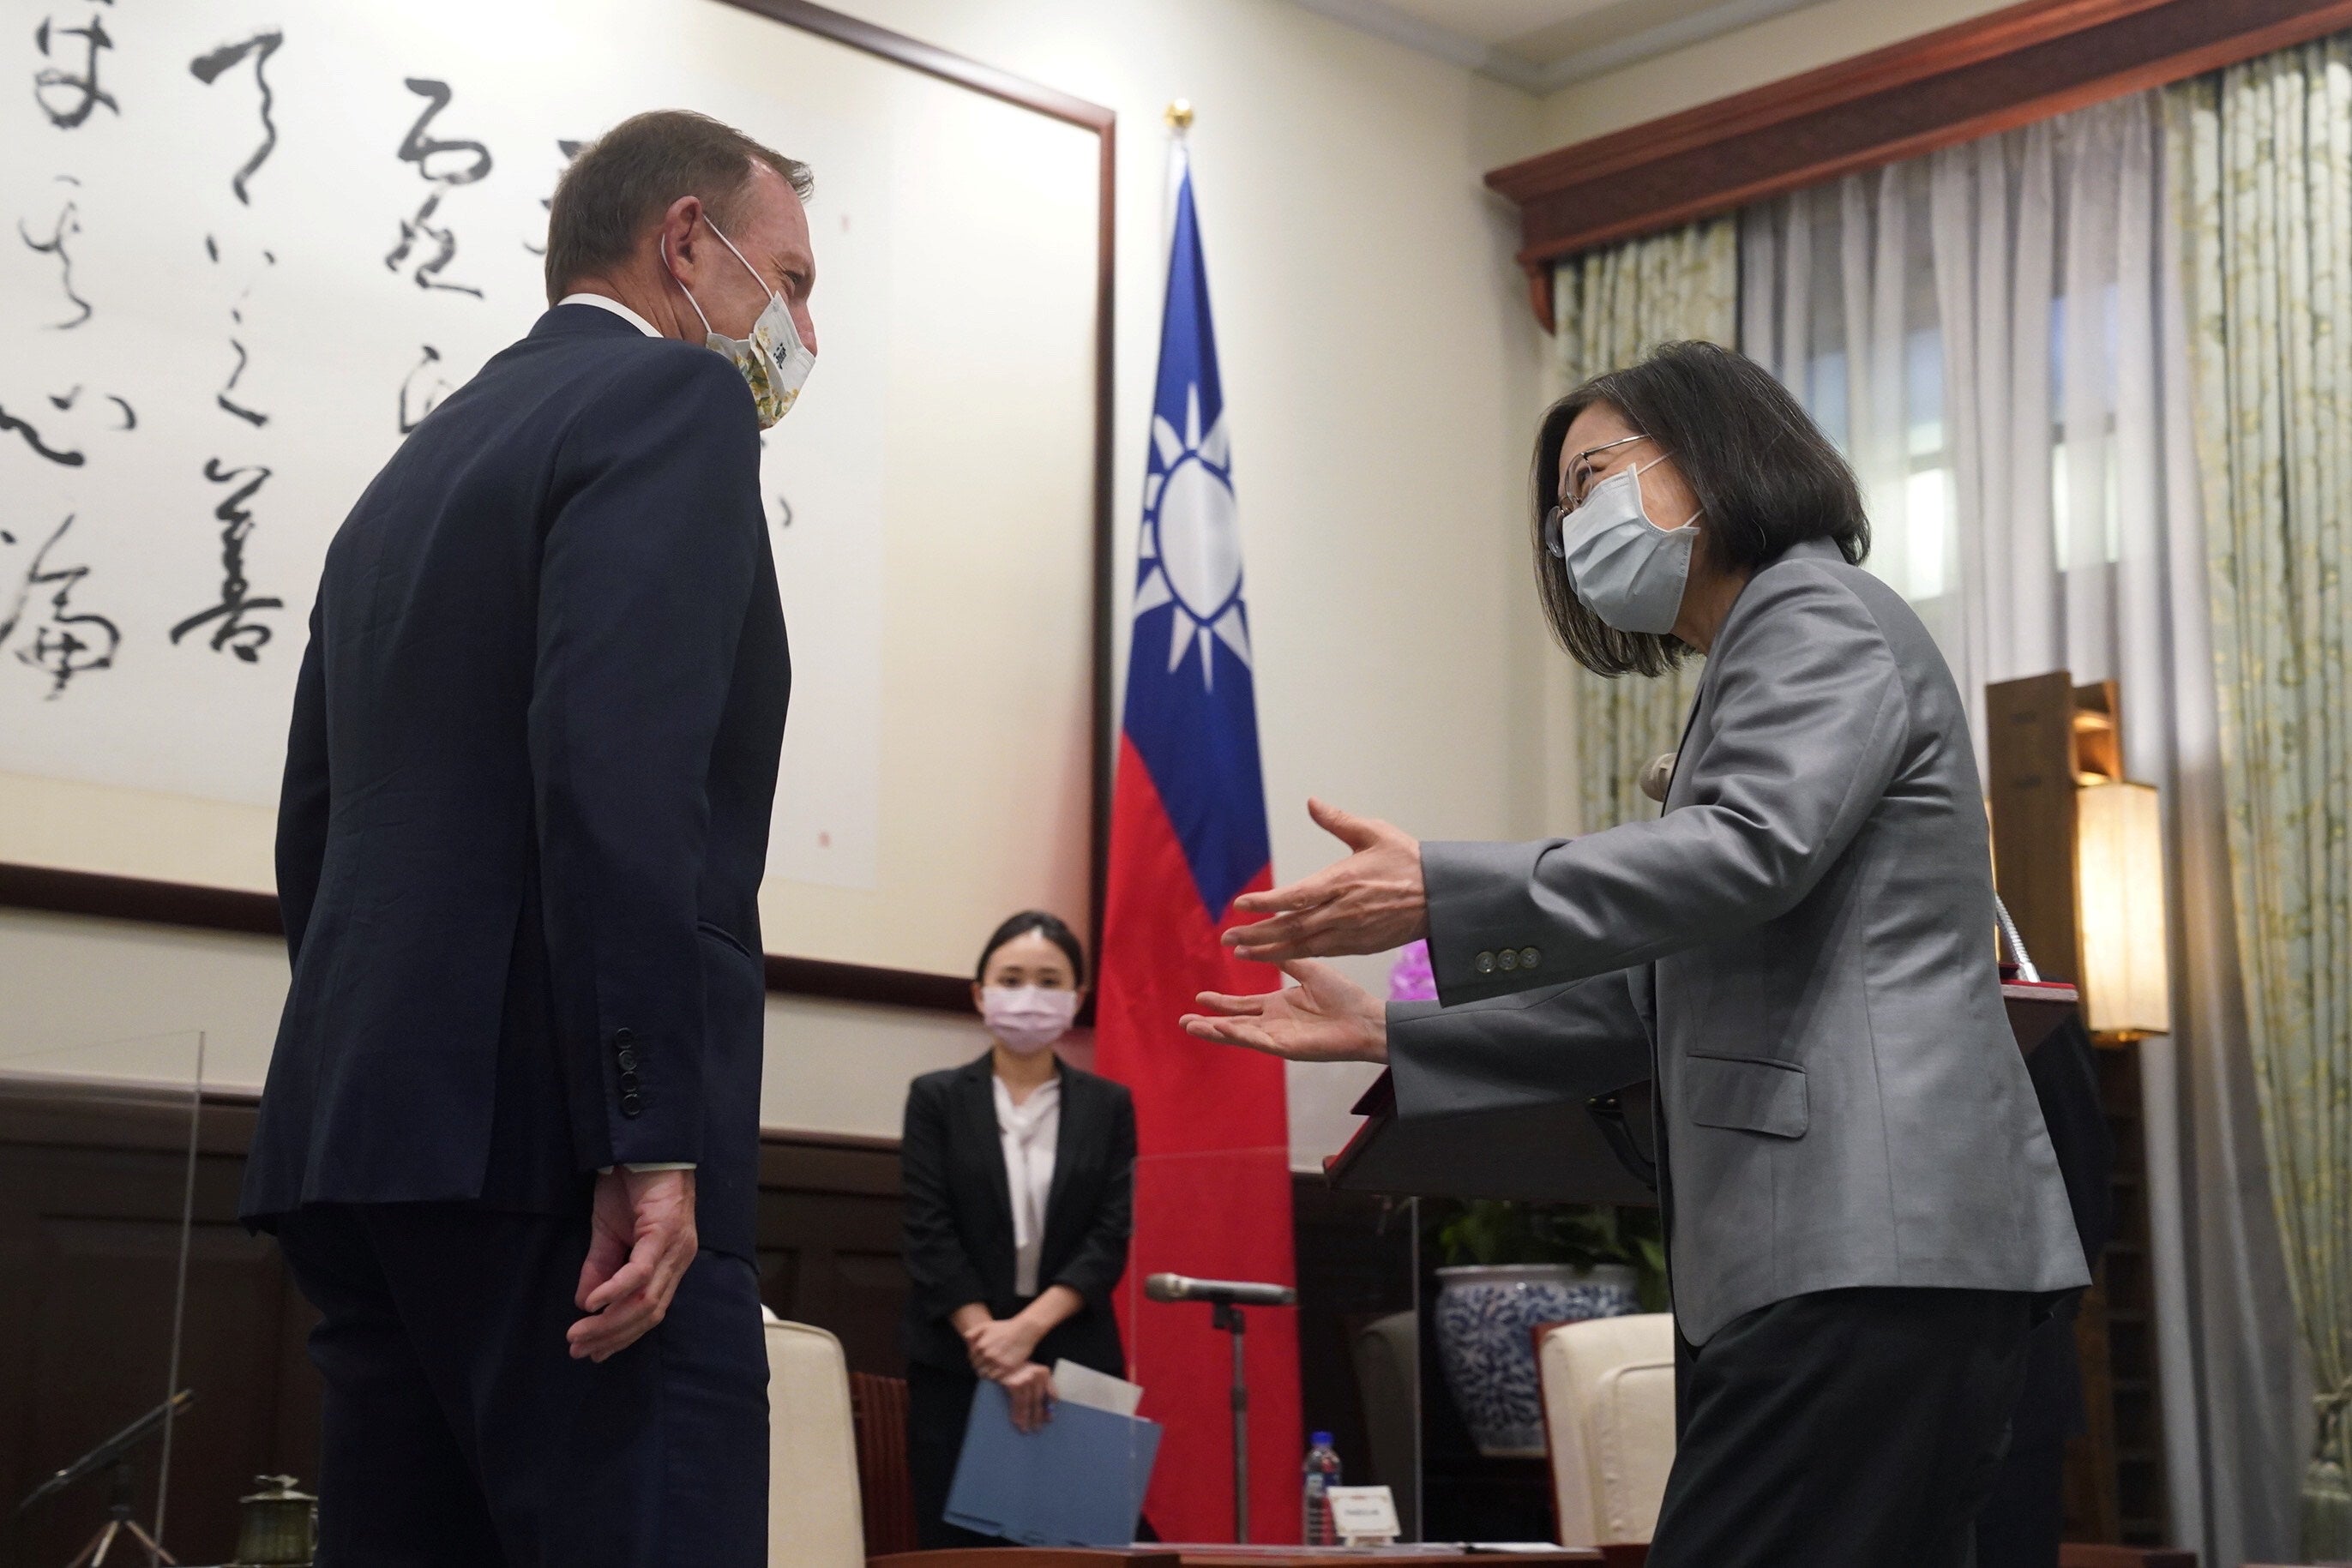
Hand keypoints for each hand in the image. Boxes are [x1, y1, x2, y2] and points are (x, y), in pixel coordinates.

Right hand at [570, 1168, 697, 1362]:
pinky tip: (593, 1304)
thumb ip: (600, 1268)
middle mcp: (679, 1259)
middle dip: (612, 1337)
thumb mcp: (609, 1232)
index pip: (650, 1312)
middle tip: (579, 1349)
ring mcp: (676, 1247)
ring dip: (610, 1322)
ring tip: (579, 1333)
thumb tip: (585, 1305)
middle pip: (649, 1314)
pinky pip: (641, 1271)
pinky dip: (615, 1291)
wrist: (644, 1144)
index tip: (593, 1352)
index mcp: (670, 1263)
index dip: (621, 1336)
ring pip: (647, 1300)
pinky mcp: (665, 1231)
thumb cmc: (632, 1185)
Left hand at [963, 1314, 1042, 1379]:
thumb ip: (973, 1333)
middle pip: (977, 1368)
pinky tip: (999, 1371)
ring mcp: (997, 1362)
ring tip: (992, 1370)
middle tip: (987, 1365)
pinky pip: (996, 1378)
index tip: (981, 1359)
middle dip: (980, 1367)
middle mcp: (987, 1355)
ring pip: (985, 1375)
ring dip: (987, 1373)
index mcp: (980, 1346)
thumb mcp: (986, 1326)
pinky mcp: (1007, 1368)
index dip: (975, 1360)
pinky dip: (995, 1376)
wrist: (1024, 1330)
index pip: (971, 1359)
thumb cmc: (1005, 1327)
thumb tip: (965, 1341)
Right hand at [999, 1362, 1053, 1432]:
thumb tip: (1048, 1409)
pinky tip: (1017, 1422)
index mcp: (1044, 1372)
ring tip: (1026, 1429)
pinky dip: (1017, 1415)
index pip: (1051, 1393)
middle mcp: (1037, 1375)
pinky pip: (1017, 1404)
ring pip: (1028, 1404)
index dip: (1050, 1408)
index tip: (1049, 1419)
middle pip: (1039, 1400)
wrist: (998, 1361)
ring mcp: (1025, 1379)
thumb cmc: (1016, 1369)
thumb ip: (1039, 1388)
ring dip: (1026, 1419)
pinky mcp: (1014, 1384)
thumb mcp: (1031, 1374)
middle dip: (1038, 1416)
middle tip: (1037, 1428)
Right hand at [1181, 959, 1387, 1062]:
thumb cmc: (1343, 997)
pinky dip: (1236, 1034)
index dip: (1221, 1004)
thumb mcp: (1309, 970)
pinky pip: (1256, 1040)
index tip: (1200, 997)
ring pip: (1239, 1035)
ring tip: (1191, 1027)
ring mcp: (1278, 1036)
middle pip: (1234, 1023)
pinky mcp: (1286, 1047)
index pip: (1243, 1006)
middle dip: (1209, 1022)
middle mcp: (1274, 1023)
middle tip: (1184, 1020)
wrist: (1366, 1019)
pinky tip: (1219, 1028)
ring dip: (1215, 1031)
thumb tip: (1261, 944)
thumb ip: (1285, 959)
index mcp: (1279, 1005)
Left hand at [1224, 799, 1425, 961]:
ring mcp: (1349, 931)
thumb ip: (1339, 821)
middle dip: (1257, 933)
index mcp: (1342, 881)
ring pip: (1302, 944)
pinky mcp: (1358, 945)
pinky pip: (1320, 952)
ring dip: (1270, 950)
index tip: (1241, 905)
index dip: (1267, 902)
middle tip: (1228, 938)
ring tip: (1241, 952)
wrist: (1440, 897)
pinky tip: (1275, 955)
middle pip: (1292, 926)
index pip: (1296, 896)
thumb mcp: (1375, 833)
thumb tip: (1311, 803)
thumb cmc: (1407, 860)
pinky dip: (1294, 955)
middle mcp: (1342, 911)